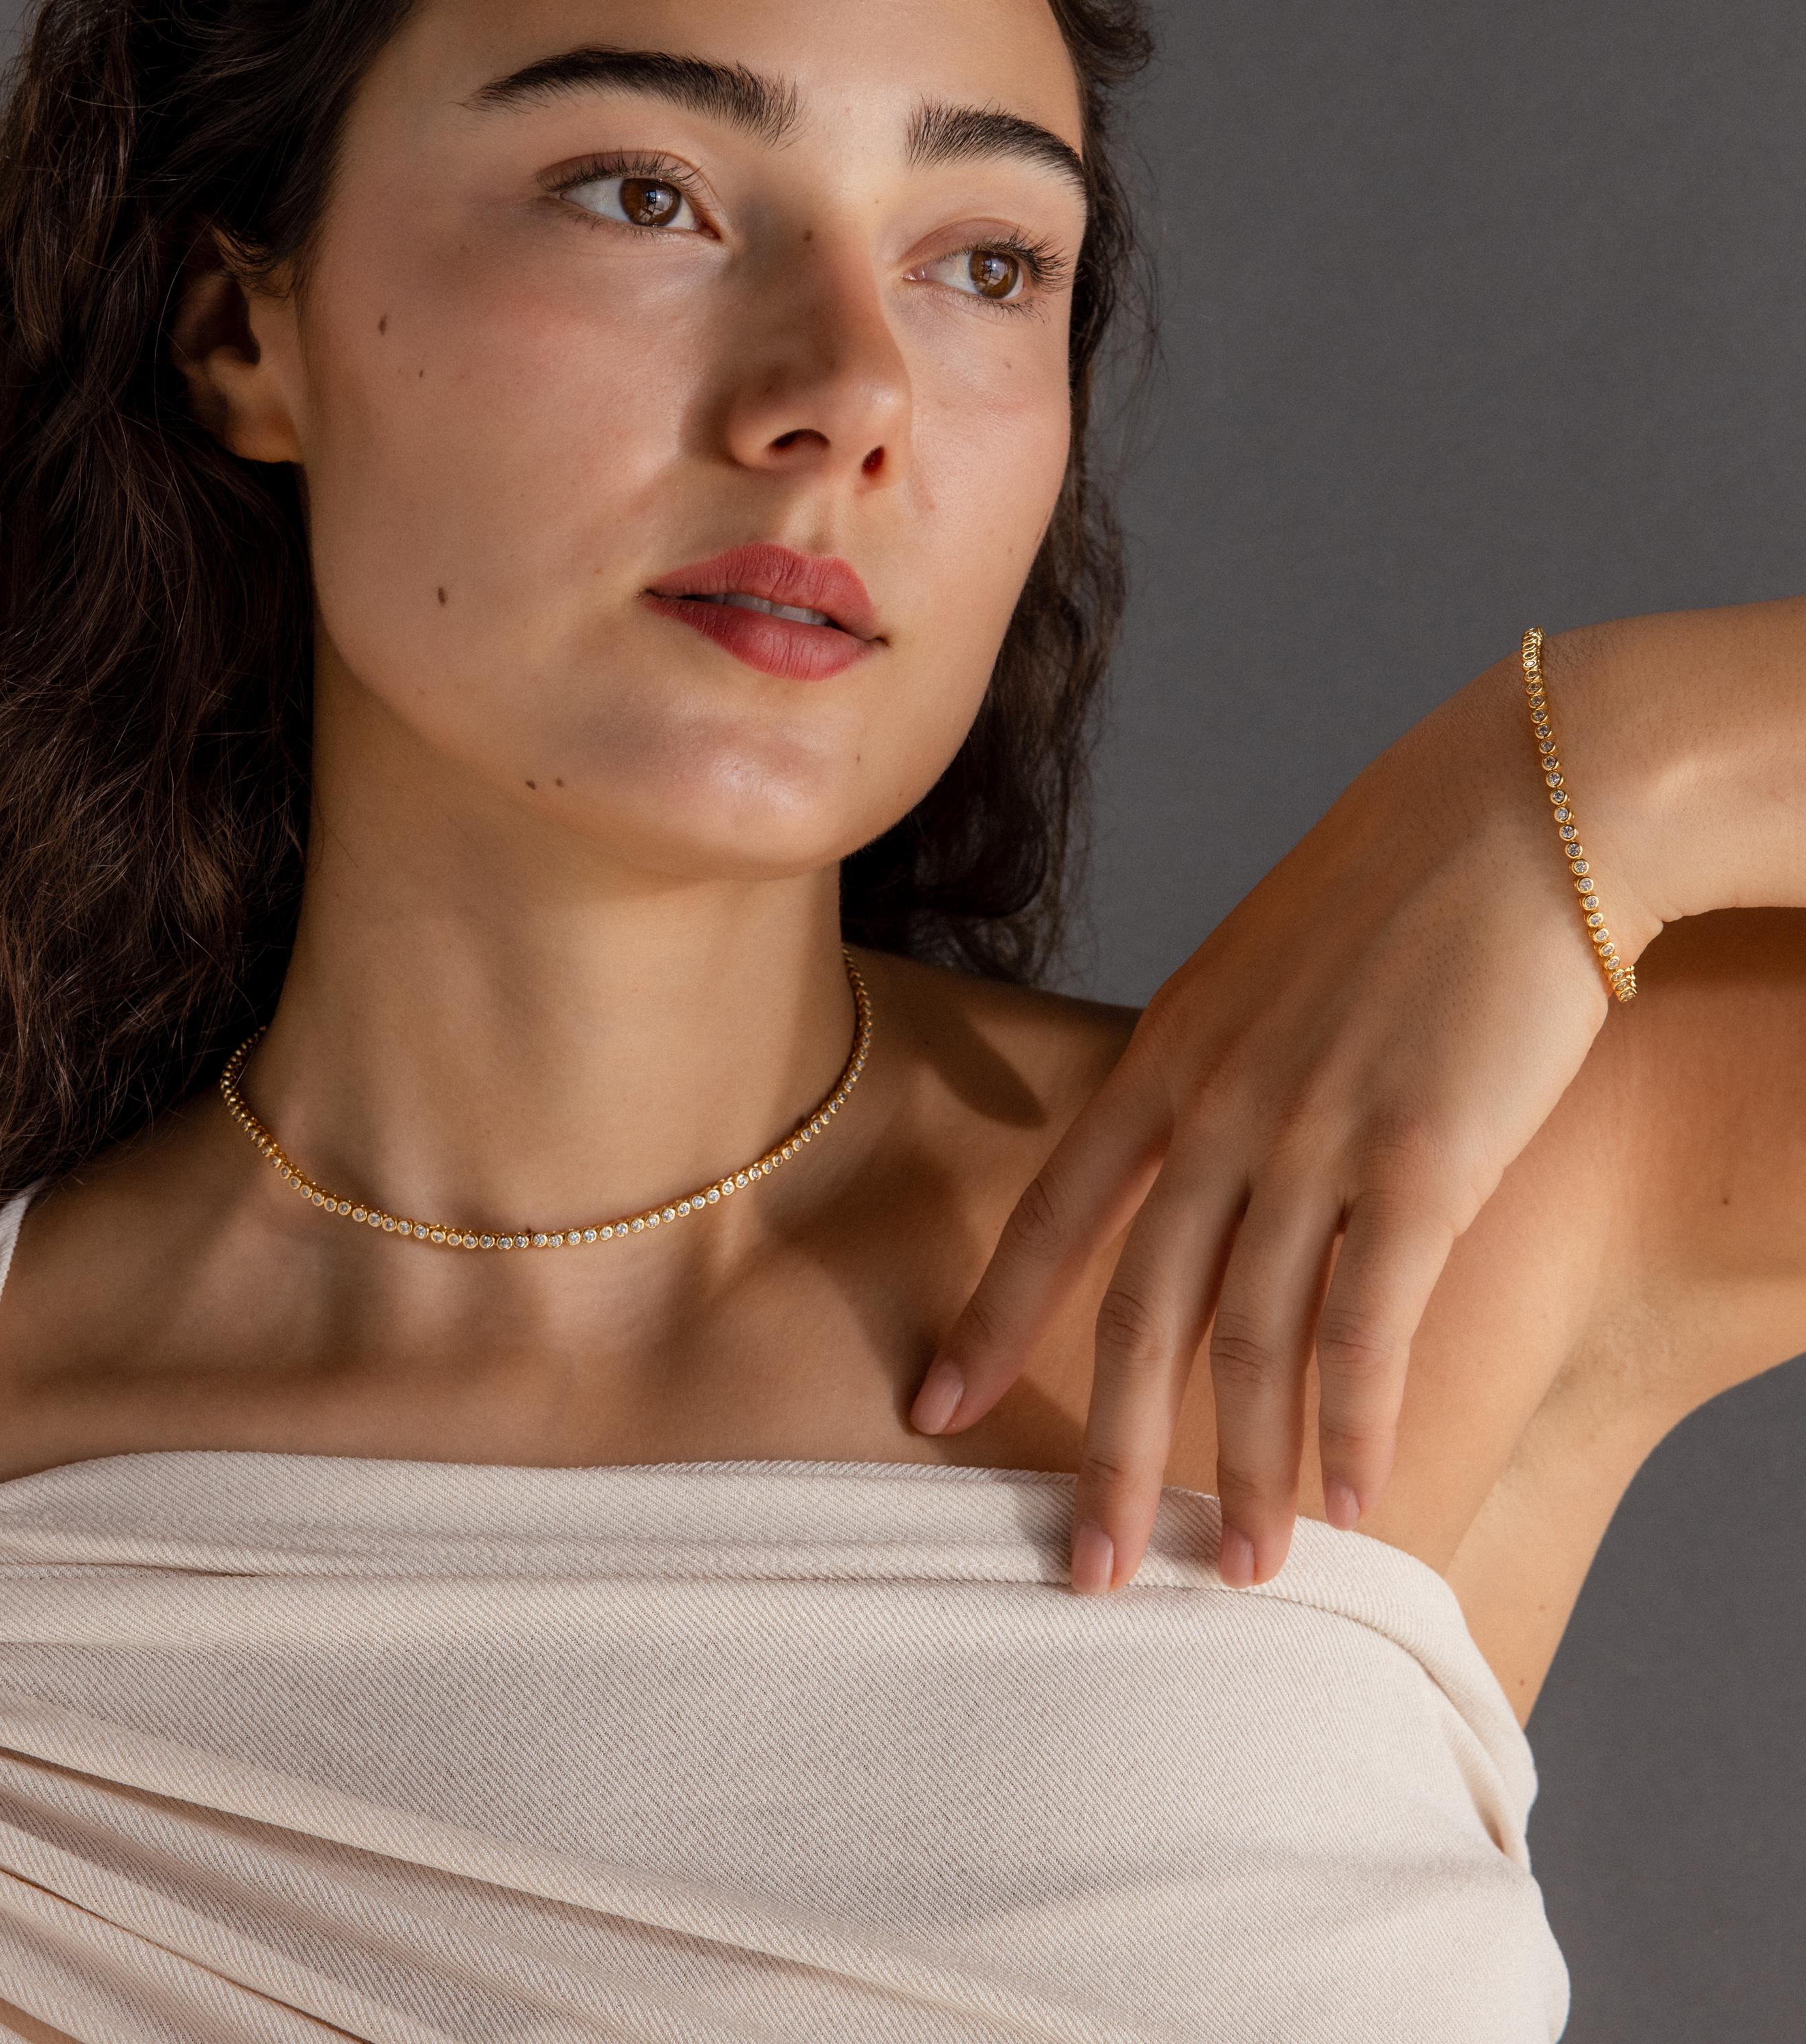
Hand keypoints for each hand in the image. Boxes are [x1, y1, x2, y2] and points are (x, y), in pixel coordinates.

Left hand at [908, 639, 1658, 1591]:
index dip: (990, 1319)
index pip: (1053, 1215)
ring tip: (1243, 1570)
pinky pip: (1371, 1324)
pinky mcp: (1425, 1158)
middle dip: (1109, 1453)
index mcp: (1168, 1056)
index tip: (934, 1405)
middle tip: (1086, 1569)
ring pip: (1254, 1340)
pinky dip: (1355, 1425)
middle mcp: (1221, 1107)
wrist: (1524, 805)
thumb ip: (1218, 1070)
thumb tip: (1202, 1158)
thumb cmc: (1397, 886)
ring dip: (1248, 1470)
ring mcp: (1316, 1134)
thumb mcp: (1262, 971)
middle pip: (1139, 1314)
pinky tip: (1352, 1501)